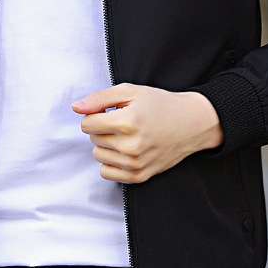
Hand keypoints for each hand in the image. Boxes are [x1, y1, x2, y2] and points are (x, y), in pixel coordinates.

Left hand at [72, 84, 223, 183]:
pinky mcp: (139, 176)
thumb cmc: (160, 105)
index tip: (109, 111)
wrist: (191, 123)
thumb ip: (100, 98)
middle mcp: (130, 146)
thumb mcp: (130, 91)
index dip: (95, 115)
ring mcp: (135, 164)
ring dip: (107, 145)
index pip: (86, 124)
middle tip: (123, 122)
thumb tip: (76, 107)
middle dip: (103, 128)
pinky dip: (111, 161)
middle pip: (92, 139)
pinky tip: (125, 150)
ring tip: (127, 135)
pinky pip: (106, 172)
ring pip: (98, 155)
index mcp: (127, 122)